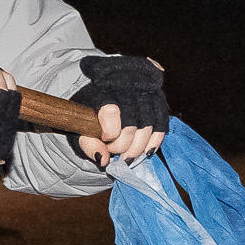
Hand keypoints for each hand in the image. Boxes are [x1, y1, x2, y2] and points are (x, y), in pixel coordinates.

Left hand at [71, 54, 169, 168]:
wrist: (104, 84)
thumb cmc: (91, 105)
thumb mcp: (82, 123)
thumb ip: (88, 143)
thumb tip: (103, 160)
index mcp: (104, 85)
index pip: (110, 112)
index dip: (109, 132)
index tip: (104, 138)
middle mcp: (128, 83)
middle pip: (131, 123)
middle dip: (123, 145)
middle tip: (114, 151)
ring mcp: (146, 89)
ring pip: (148, 126)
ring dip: (138, 147)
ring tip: (127, 155)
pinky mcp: (159, 97)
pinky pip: (162, 123)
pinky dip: (154, 141)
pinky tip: (145, 150)